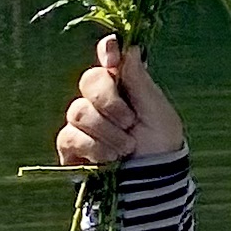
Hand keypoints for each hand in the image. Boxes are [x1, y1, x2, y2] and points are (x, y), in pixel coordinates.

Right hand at [56, 34, 185, 172]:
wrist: (149, 183)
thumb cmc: (159, 144)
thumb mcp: (157, 111)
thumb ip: (140, 81)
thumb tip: (130, 47)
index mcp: (124, 82)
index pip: (109, 54)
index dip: (107, 52)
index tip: (114, 63)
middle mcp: (99, 98)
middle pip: (90, 79)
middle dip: (110, 102)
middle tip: (130, 122)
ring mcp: (82, 121)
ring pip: (78, 110)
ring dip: (106, 131)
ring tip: (126, 148)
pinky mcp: (70, 145)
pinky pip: (70, 136)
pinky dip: (93, 147)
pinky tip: (108, 159)